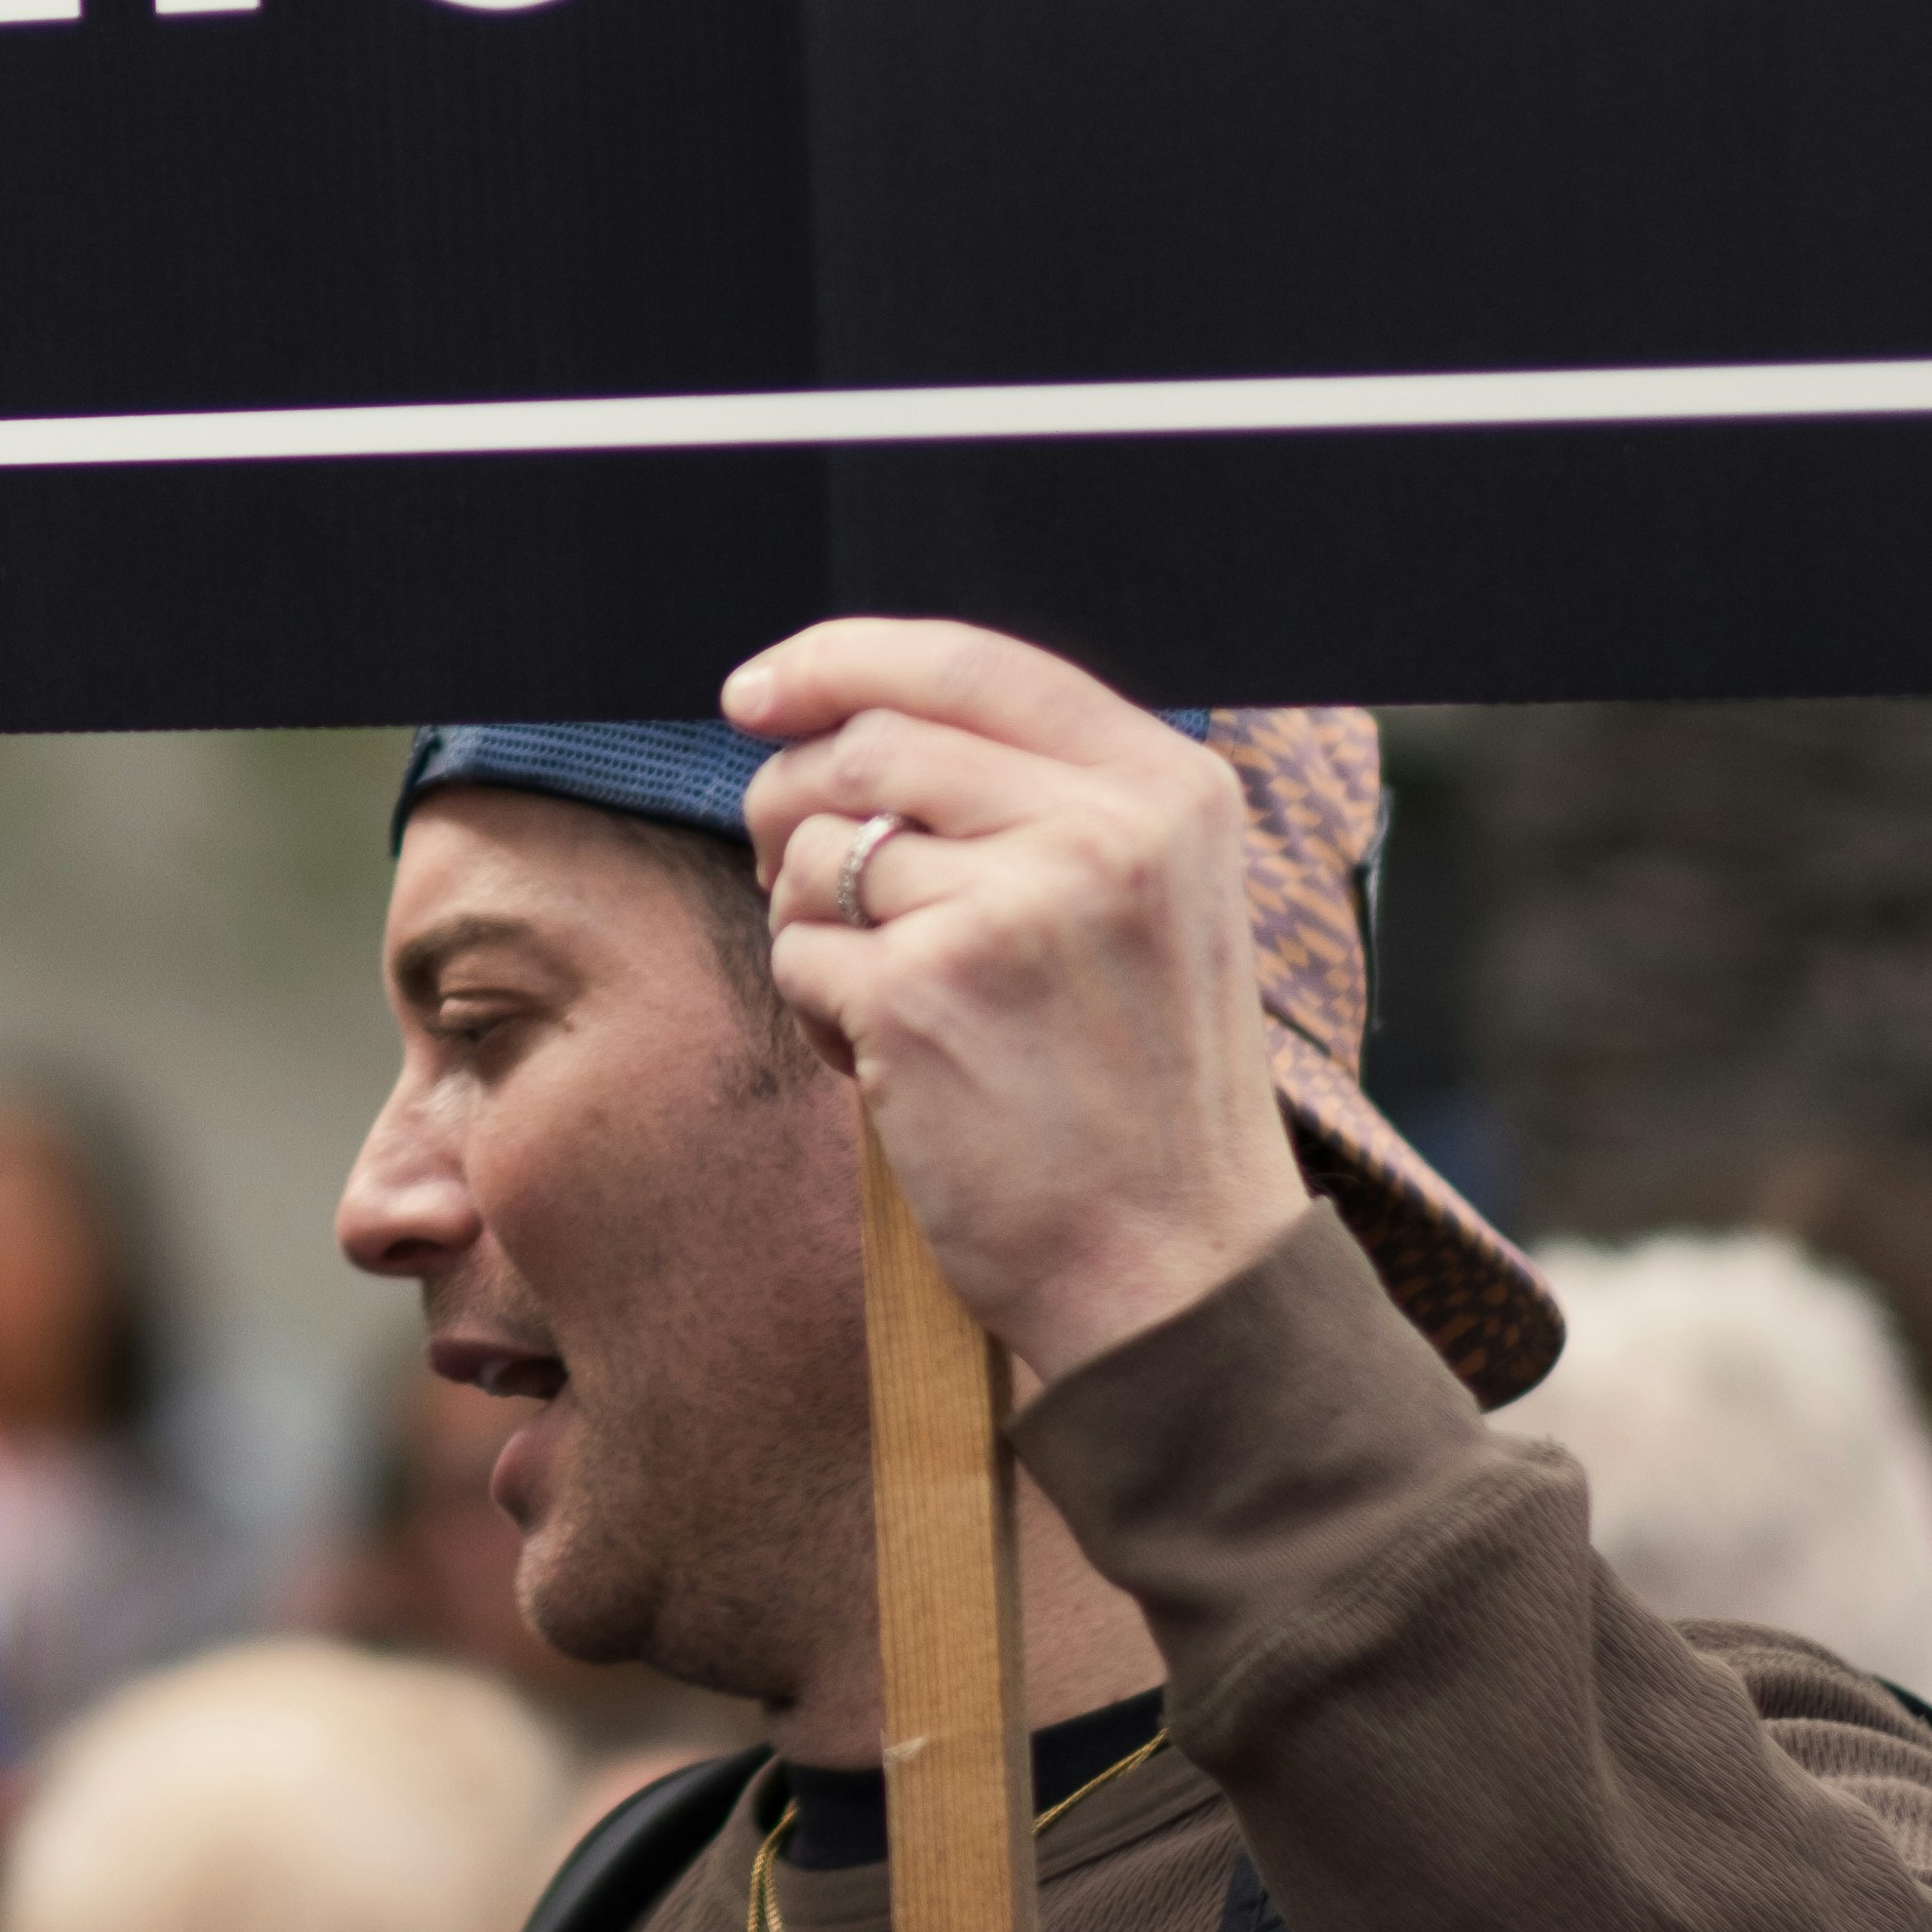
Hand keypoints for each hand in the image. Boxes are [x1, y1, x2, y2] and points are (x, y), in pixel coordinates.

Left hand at [724, 619, 1310, 1385]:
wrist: (1174, 1271)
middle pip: (869, 745)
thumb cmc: (1142, 1093)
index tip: (757, 689)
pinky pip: (796, 952)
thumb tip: (842, 715)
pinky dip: (816, 1007)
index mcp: (1171, 788)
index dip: (840, 660)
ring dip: (808, 921)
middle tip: (787, 868)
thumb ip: (1044, 796)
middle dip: (792, 798)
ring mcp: (1009, 909)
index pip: (970, 660)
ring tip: (889, 1000)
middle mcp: (1102, 830)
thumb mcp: (1152, 905)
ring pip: (815, 851)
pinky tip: (892, 1066)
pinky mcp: (921, 994)